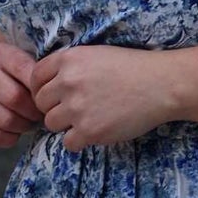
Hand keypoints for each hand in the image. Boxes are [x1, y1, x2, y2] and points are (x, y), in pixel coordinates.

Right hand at [0, 39, 44, 147]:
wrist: (3, 88)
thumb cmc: (27, 80)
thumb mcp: (37, 68)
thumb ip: (46, 74)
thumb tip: (57, 92)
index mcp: (1, 53)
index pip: (27, 72)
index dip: (42, 91)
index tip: (49, 98)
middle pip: (14, 98)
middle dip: (33, 112)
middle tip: (40, 115)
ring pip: (5, 119)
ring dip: (23, 126)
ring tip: (29, 122)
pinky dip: (8, 139)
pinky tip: (14, 134)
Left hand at [28, 43, 174, 151]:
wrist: (161, 85)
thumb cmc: (133, 68)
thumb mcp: (96, 54)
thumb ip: (70, 66)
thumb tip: (50, 85)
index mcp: (69, 59)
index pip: (36, 77)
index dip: (42, 89)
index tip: (53, 96)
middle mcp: (68, 82)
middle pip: (41, 103)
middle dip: (54, 107)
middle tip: (74, 109)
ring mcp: (77, 108)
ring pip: (51, 123)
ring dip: (65, 125)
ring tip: (86, 120)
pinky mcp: (89, 130)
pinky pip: (68, 142)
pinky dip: (78, 140)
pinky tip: (94, 131)